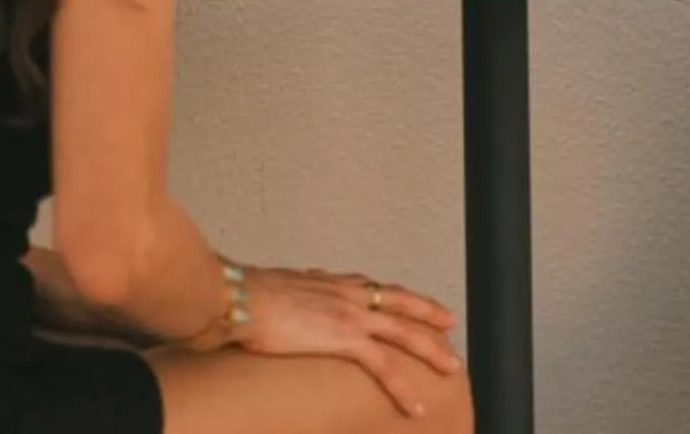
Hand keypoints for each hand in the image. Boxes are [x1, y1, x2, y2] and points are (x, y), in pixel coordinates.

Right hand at [233, 265, 461, 414]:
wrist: (240, 297)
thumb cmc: (246, 296)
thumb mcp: (274, 288)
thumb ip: (288, 294)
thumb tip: (282, 297)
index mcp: (331, 283)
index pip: (374, 287)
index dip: (395, 295)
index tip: (409, 300)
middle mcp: (348, 293)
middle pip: (400, 301)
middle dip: (427, 313)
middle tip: (449, 321)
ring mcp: (351, 315)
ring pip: (404, 333)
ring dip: (430, 351)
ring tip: (450, 367)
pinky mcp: (345, 338)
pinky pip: (385, 366)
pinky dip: (403, 387)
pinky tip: (415, 406)